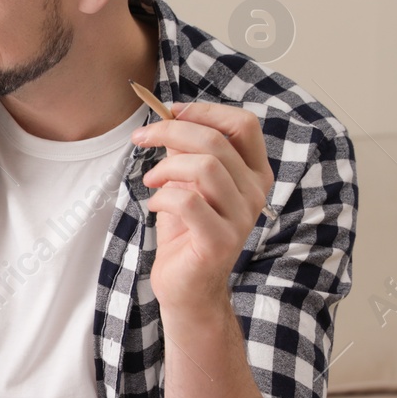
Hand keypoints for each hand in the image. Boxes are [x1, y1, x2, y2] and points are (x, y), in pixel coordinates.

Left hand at [132, 101, 274, 309]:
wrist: (187, 286)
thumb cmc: (186, 232)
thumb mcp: (186, 183)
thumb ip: (185, 151)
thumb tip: (170, 116)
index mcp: (254, 173)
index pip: (243, 124)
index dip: (205, 111)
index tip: (170, 112)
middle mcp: (255, 192)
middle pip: (216, 141)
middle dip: (170, 131)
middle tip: (141, 137)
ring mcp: (241, 217)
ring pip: (205, 167)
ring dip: (165, 167)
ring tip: (150, 180)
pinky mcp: (220, 240)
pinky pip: (188, 202)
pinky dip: (162, 197)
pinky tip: (154, 206)